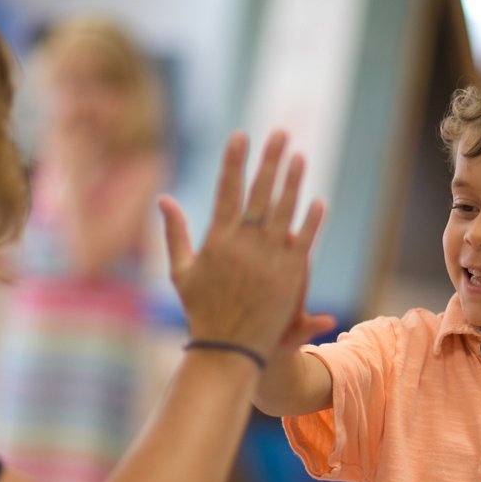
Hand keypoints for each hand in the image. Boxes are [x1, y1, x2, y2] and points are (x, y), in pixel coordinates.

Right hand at [158, 130, 324, 356]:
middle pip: (260, 192)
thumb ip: (175, 233)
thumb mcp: (181, 271)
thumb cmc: (201, 310)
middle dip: (269, 160)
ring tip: (299, 156)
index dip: (234, 161)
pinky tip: (317, 200)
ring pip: (285, 210)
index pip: (227, 190)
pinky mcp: (290, 274)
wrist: (229, 348)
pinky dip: (311, 220)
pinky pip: (304, 240)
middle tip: (279, 133)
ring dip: (293, 181)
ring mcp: (270, 258)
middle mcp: (245, 244)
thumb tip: (163, 199)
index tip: (240, 136)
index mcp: (217, 240)